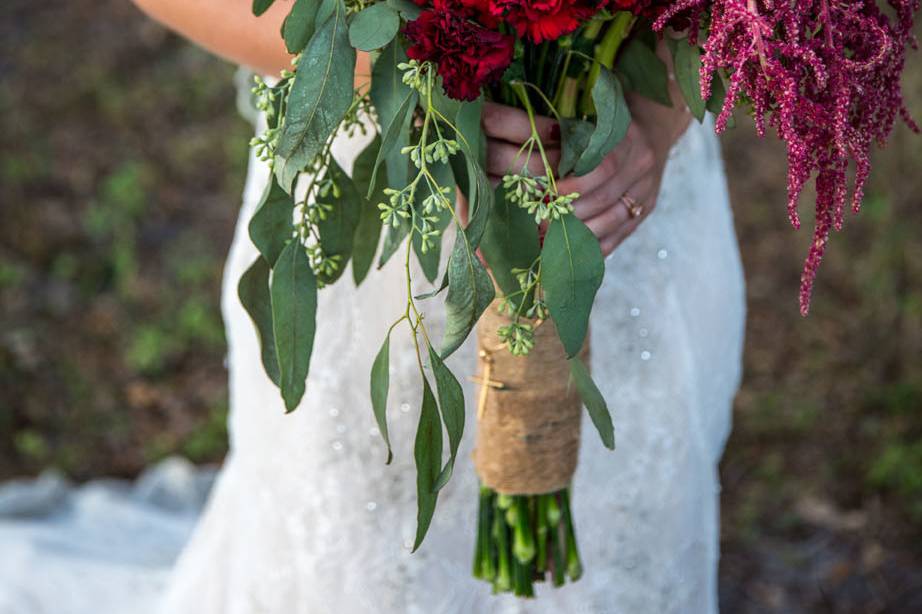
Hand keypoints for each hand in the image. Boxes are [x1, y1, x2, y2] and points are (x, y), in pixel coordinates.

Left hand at [482, 42, 691, 256]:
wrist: (656, 124)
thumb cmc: (608, 118)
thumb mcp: (590, 114)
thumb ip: (564, 129)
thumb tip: (521, 143)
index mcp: (627, 137)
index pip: (602, 167)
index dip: (573, 185)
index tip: (545, 194)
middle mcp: (641, 164)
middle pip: (603, 198)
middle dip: (568, 214)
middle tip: (537, 224)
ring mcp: (646, 190)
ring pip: (611, 222)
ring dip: (577, 235)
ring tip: (546, 241)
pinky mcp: (645, 210)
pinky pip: (618, 237)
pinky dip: (592, 248)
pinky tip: (568, 253)